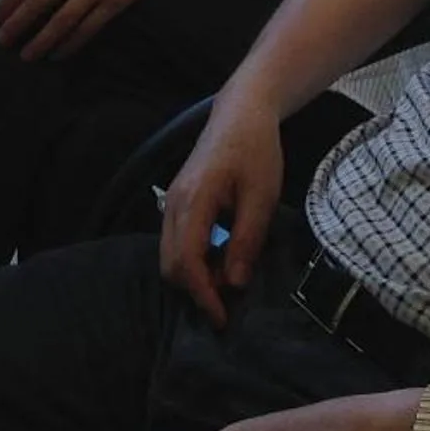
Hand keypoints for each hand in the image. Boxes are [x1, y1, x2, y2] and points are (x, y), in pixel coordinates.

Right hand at [157, 86, 288, 327]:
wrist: (241, 113)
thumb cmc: (256, 152)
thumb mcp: (261, 197)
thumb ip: (246, 241)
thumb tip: (235, 283)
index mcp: (194, 200)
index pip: (186, 260)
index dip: (203, 294)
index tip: (222, 317)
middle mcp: (173, 203)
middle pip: (169, 263)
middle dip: (196, 289)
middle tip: (230, 298)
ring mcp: (171, 200)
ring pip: (168, 254)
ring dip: (193, 275)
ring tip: (227, 279)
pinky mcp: (176, 200)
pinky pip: (173, 240)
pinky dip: (191, 259)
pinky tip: (218, 258)